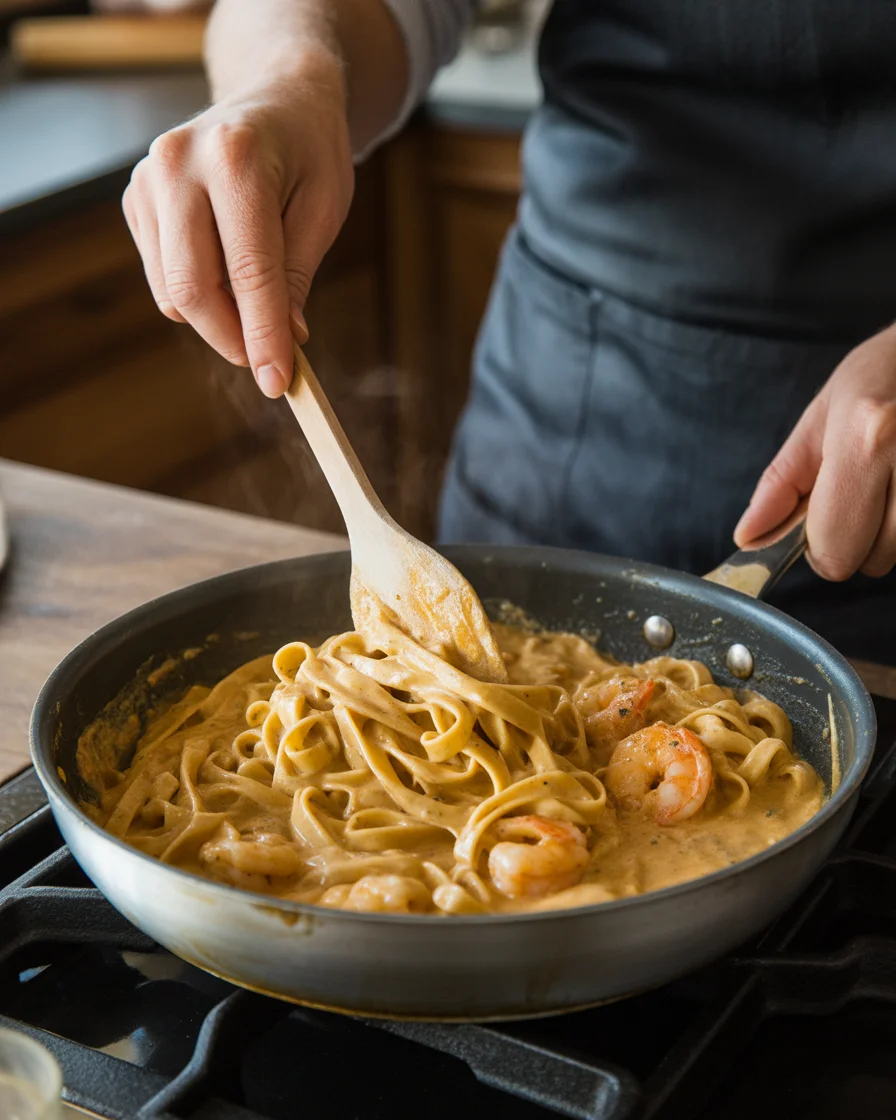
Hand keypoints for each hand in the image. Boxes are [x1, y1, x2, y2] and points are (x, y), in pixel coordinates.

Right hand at [122, 61, 353, 396]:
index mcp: (236, 158)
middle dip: (232, 339)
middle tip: (267, 361)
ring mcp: (147, 179)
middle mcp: (178, 163)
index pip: (248, 272)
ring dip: (216, 320)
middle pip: (192, 287)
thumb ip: (295, 276)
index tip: (277, 384)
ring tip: (256, 305)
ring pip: (172, 291)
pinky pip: (162, 278)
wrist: (275, 95)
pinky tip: (226, 270)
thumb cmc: (309, 152)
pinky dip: (196, 296)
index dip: (263, 337)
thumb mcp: (324, 209)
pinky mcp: (135, 199)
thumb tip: (280, 345)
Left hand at [734, 324, 895, 579]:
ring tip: (893, 480)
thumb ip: (782, 484)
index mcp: (864, 441)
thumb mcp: (822, 416)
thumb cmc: (886, 374)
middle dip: (860, 541)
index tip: (824, 522)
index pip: (835, 549)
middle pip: (873, 561)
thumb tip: (748, 537)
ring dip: (891, 534)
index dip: (822, 548)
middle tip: (864, 493)